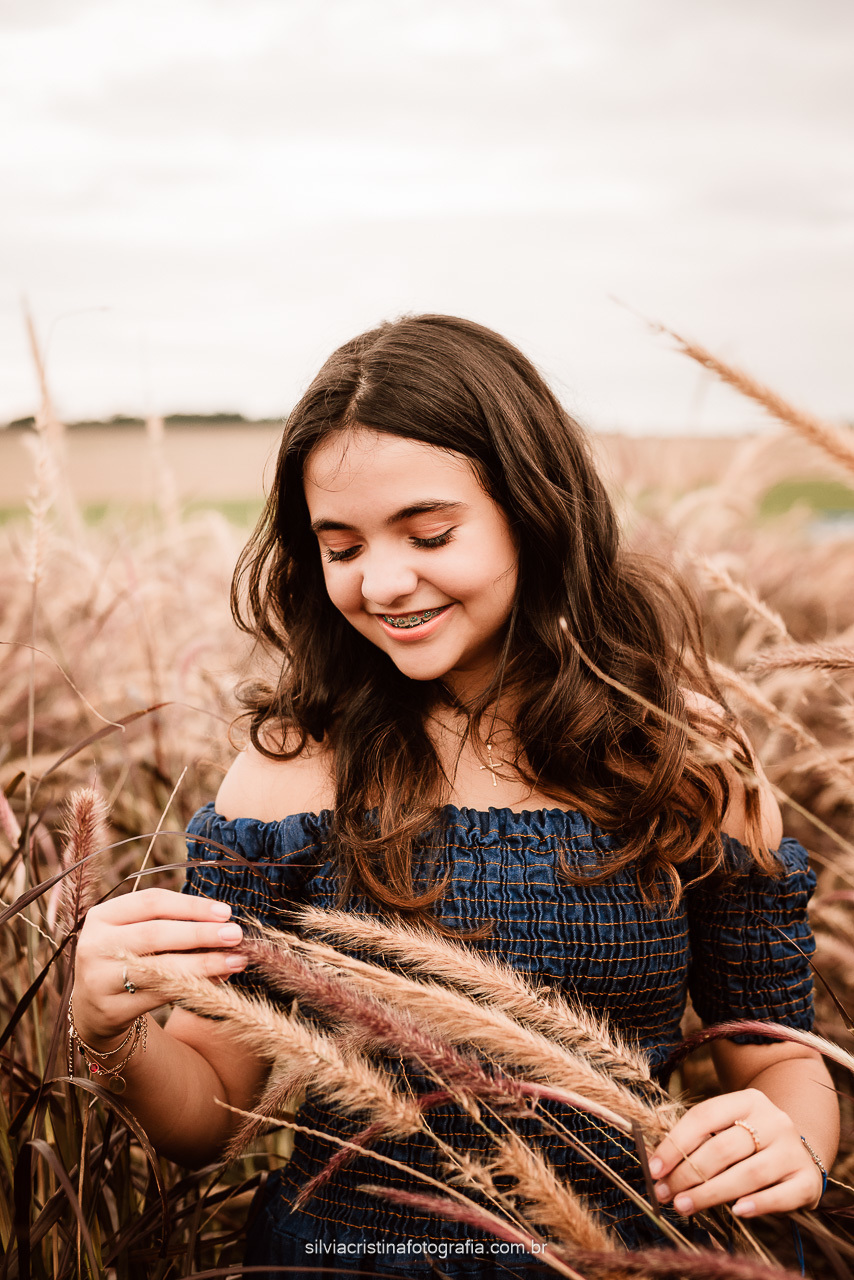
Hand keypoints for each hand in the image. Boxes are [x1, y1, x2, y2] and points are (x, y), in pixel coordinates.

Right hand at [72, 888, 247, 1047]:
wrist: (92, 1008)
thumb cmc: (128, 959)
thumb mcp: (136, 934)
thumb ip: (172, 924)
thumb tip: (224, 922)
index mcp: (103, 916)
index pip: (151, 902)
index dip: (190, 905)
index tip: (226, 912)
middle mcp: (95, 945)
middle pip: (155, 933)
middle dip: (200, 933)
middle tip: (236, 935)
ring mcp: (99, 979)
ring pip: (159, 968)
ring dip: (203, 963)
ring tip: (236, 960)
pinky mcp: (111, 1009)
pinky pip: (159, 995)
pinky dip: (193, 986)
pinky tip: (217, 981)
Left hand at [649, 1088, 824, 1217]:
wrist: (801, 1150)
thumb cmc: (751, 1141)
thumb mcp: (729, 1128)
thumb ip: (700, 1141)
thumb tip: (658, 1167)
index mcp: (748, 1100)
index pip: (704, 1117)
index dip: (675, 1144)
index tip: (654, 1169)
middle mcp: (773, 1120)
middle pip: (723, 1147)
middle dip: (688, 1173)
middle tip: (665, 1193)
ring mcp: (793, 1150)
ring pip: (748, 1173)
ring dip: (711, 1193)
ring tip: (684, 1205)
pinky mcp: (807, 1179)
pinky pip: (781, 1195)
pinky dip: (758, 1204)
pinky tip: (736, 1211)